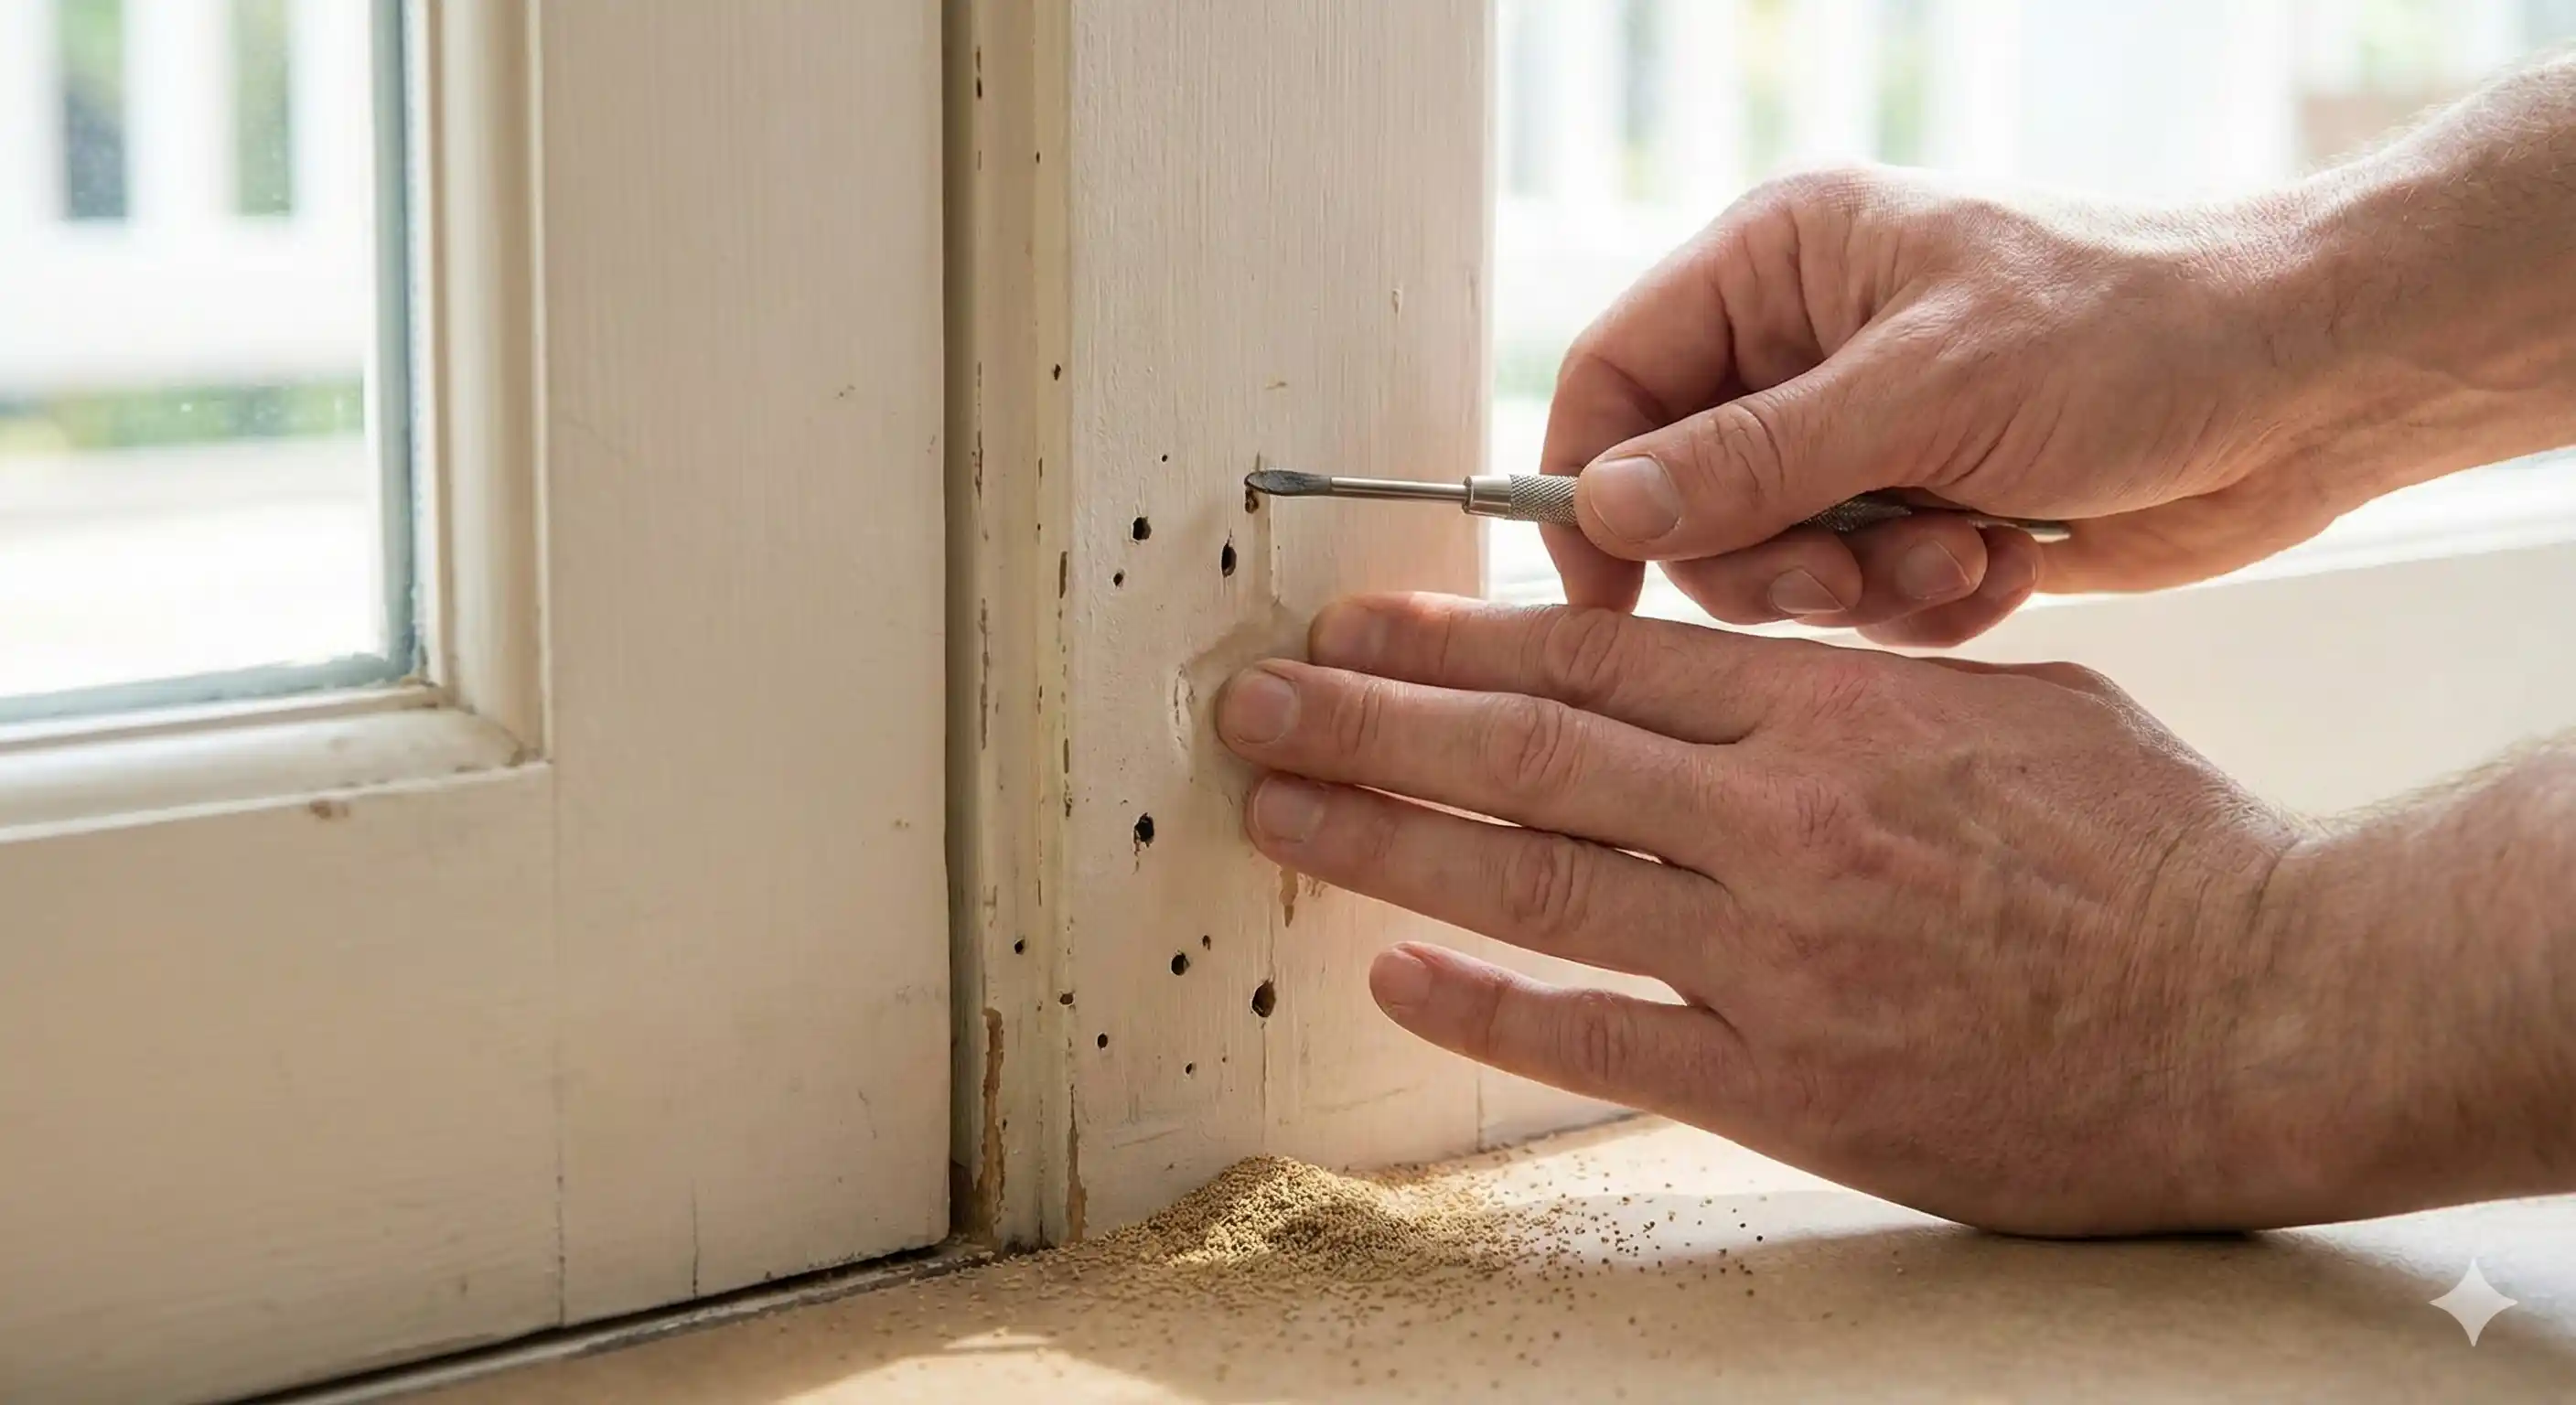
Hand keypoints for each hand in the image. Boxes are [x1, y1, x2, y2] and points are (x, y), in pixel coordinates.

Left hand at [1219, 592, 2352, 1234]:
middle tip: (1257, 701)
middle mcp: (1778, 821)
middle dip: (1373, 718)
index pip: (1595, 661)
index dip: (1452, 639)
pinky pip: (1602, 1037)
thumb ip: (1856, 687)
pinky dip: (1484, 1006)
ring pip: (1536, 881)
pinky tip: (1391, 974)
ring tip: (1280, 807)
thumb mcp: (2008, 702)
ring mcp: (1775, 956)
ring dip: (1387, 839)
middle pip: (1530, 752)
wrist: (2266, 1005)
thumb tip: (1741, 671)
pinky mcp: (1791, 1083)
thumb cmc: (2157, 847)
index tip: (1357, 625)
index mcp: (1831, 713)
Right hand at [1539, 167, 2435, 643]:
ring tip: (1958, 555)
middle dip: (1765, 560)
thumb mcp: (1924, 394)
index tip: (1602, 597)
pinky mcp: (1921, 513)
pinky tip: (2008, 564)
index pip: (1612, 379)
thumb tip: (1603, 509)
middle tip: (1847, 580)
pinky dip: (1926, 603)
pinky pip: (1859, 601)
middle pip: (1680, 496)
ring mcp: (1864, 435)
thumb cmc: (2134, 336)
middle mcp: (1805, 348)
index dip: (1587, 489)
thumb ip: (1749, 460)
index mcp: (1780, 264)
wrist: (2307, 390)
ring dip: (1861, 590)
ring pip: (1770, 565)